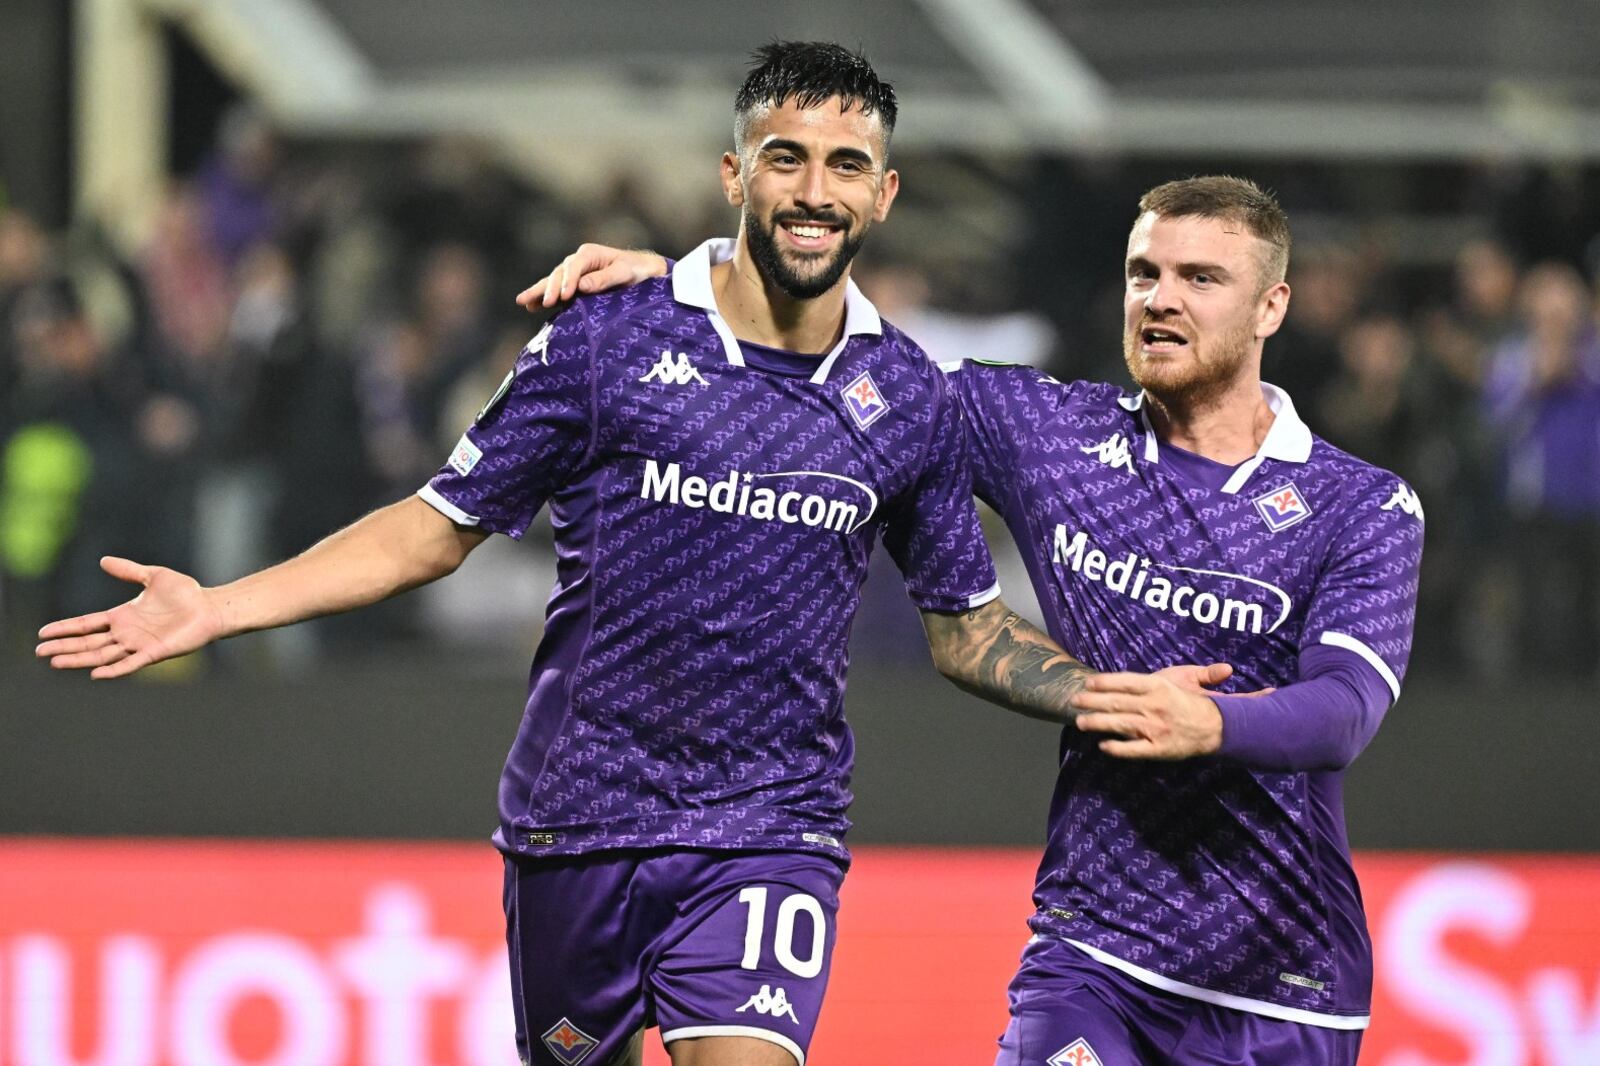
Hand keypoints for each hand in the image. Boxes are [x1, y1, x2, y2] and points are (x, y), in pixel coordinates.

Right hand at [35, 557, 225, 678]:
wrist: (210, 606)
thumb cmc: (186, 593)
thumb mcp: (152, 576)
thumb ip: (128, 571)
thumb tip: (102, 561)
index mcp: (122, 616)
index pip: (86, 624)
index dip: (65, 628)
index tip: (43, 633)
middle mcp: (126, 633)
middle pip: (88, 642)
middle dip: (64, 647)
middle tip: (40, 652)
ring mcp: (139, 644)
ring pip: (102, 655)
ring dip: (80, 659)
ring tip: (56, 662)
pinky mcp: (154, 653)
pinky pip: (130, 664)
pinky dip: (114, 670)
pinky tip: (96, 673)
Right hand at [515, 244, 667, 308]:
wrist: (641, 272)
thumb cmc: (635, 271)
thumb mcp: (624, 273)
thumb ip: (604, 279)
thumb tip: (581, 286)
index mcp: (589, 254)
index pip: (573, 267)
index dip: (568, 281)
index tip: (565, 297)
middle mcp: (578, 261)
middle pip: (559, 274)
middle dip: (550, 289)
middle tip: (545, 304)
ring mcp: (573, 273)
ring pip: (552, 281)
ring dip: (539, 292)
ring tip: (523, 302)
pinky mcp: (573, 285)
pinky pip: (556, 291)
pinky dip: (543, 297)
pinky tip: (530, 306)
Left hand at [1071, 668, 1230, 759]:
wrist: (1216, 730)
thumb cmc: (1196, 701)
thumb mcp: (1190, 677)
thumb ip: (1177, 666)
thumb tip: (1210, 662)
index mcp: (1158, 687)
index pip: (1125, 682)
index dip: (1104, 682)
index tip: (1087, 682)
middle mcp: (1154, 706)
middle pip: (1117, 702)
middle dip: (1092, 701)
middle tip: (1074, 700)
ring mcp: (1155, 728)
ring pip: (1120, 724)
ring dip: (1098, 722)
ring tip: (1081, 722)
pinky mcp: (1158, 748)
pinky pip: (1133, 750)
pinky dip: (1117, 748)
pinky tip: (1103, 745)